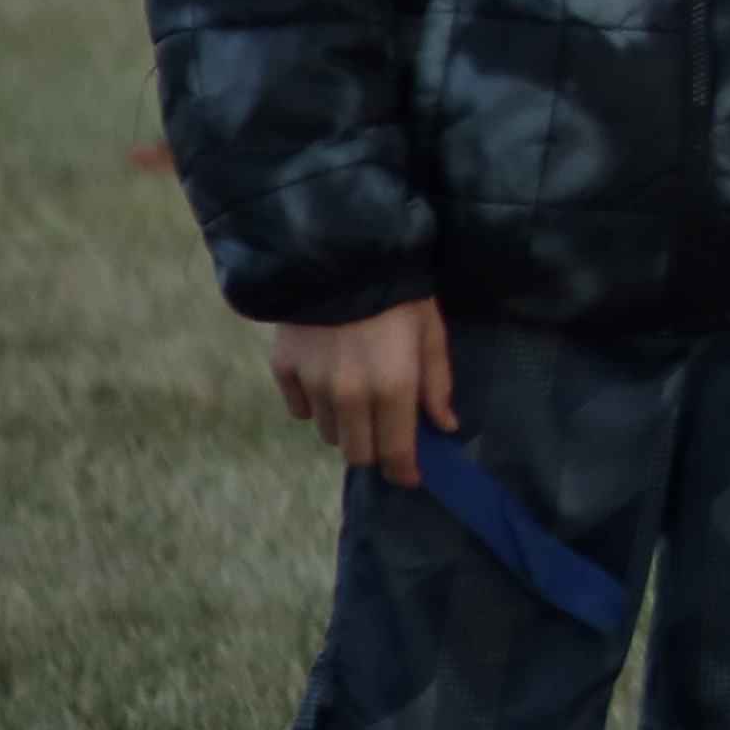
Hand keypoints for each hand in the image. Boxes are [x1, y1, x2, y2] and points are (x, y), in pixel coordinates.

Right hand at [271, 300, 453, 482]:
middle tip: (387, 430)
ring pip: (329, 434)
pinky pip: (299, 409)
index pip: (396, 453)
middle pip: (358, 453)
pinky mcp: (284, 370)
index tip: (412, 475)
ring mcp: (313, 385)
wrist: (340, 254)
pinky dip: (315, 404)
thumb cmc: (399, 293)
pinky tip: (328, 379)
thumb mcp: (431, 333)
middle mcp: (350, 396)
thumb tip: (445, 427)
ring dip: (347, 426)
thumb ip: (437, 384)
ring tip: (359, 396)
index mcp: (393, 388)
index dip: (405, 472)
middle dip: (375, 450)